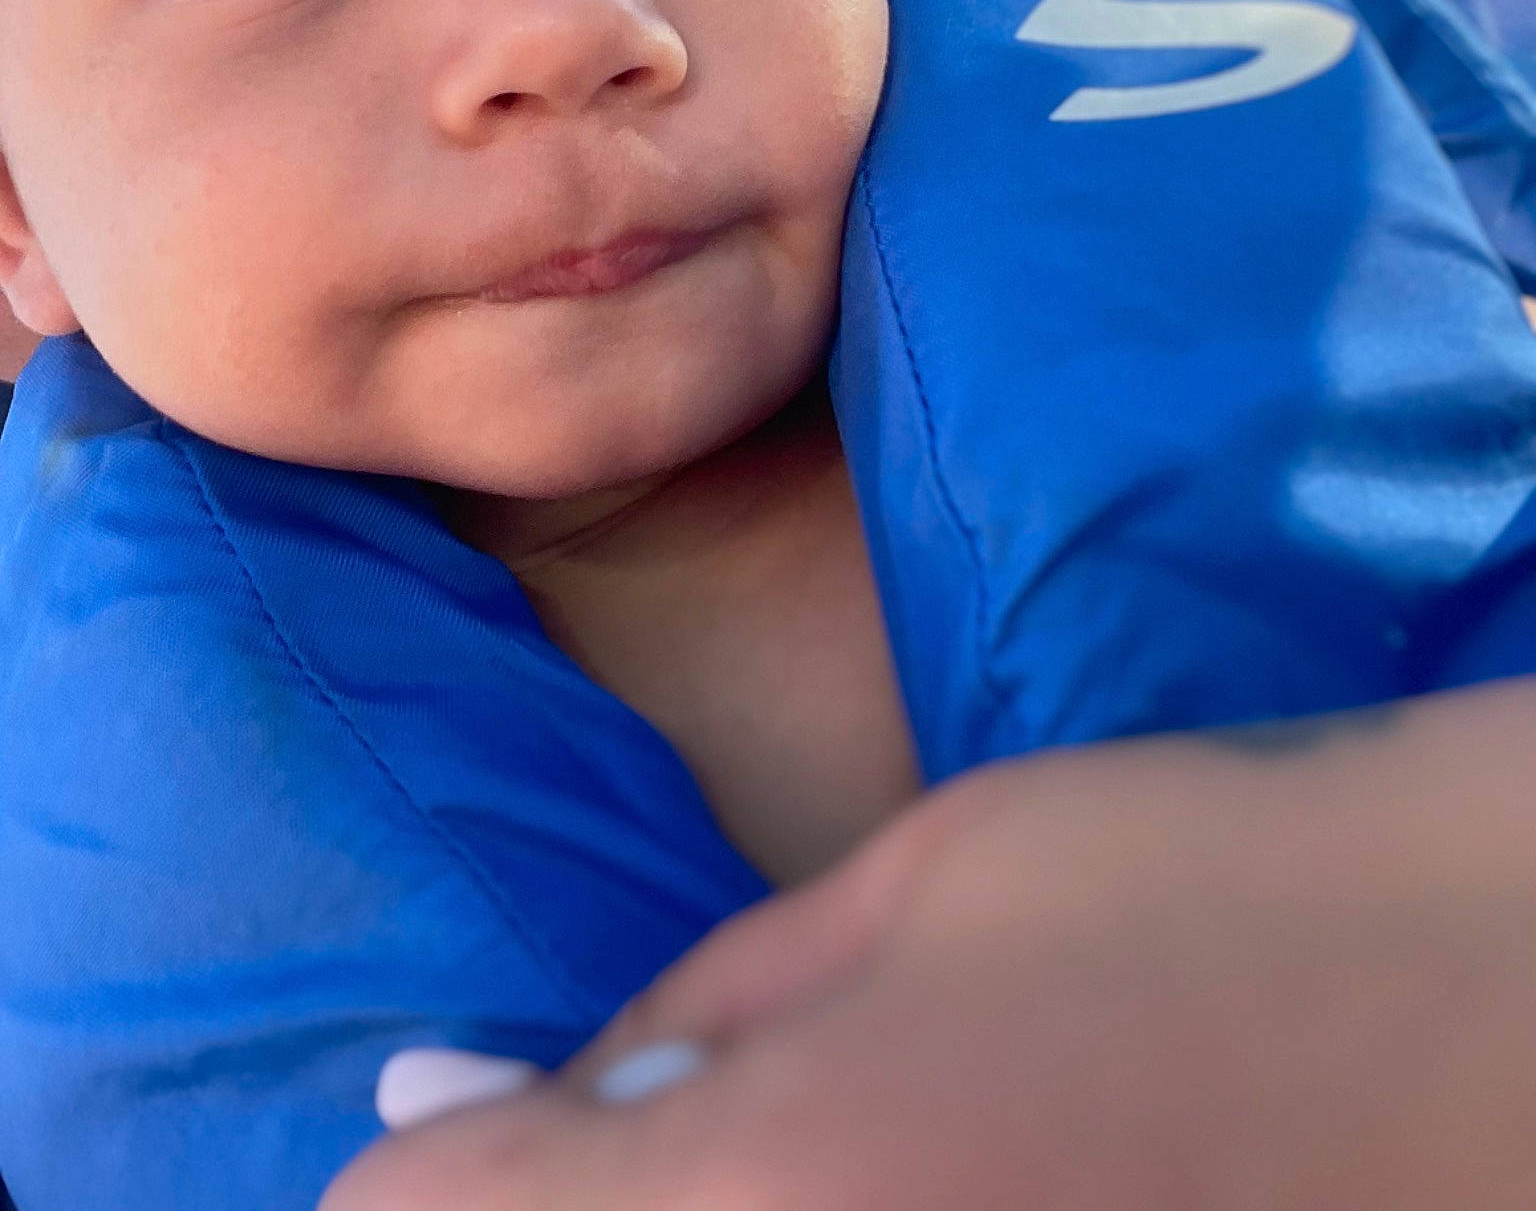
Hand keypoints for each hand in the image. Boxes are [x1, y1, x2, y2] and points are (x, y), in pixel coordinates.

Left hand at [323, 678, 1535, 1209]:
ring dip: (686, 1209)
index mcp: (761, 1201)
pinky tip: (900, 1174)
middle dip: (563, 1194)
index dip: (437, 1159)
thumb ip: (695, 1014)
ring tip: (805, 1136)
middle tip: (637, 1114)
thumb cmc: (1201, 893)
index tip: (461, 1110)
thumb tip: (494, 1105)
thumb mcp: (917, 885)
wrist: (1498, 1015)